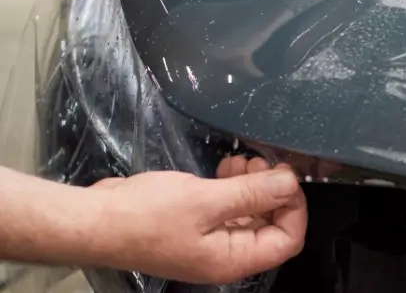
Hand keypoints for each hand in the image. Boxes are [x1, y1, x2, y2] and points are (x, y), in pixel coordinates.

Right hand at [89, 158, 306, 284]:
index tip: (286, 173)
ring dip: (252, 185)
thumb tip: (290, 183)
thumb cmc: (148, 214)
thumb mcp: (205, 200)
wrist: (98, 220)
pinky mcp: (194, 222)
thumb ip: (251, 193)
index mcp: (233, 258)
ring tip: (241, 160)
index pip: (287, 239)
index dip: (294, 206)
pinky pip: (226, 207)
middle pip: (269, 225)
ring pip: (248, 213)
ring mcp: (208, 239)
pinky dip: (233, 186)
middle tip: (259, 159)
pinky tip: (225, 167)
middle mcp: (225, 253)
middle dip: (272, 190)